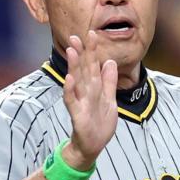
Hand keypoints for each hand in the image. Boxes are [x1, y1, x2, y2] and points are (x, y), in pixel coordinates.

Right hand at [62, 31, 118, 167]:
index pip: (93, 66)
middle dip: (81, 53)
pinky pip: (72, 101)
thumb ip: (109, 82)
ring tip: (72, 50)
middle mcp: (85, 93)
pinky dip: (70, 90)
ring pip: (77, 82)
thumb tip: (110, 62)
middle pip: (83, 70)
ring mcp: (80, 103)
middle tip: (76, 35)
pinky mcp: (77, 114)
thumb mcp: (109, 100)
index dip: (93, 51)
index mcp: (93, 88)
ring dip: (74, 66)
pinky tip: (69, 79)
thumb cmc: (99, 123)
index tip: (92, 33)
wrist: (92, 146)